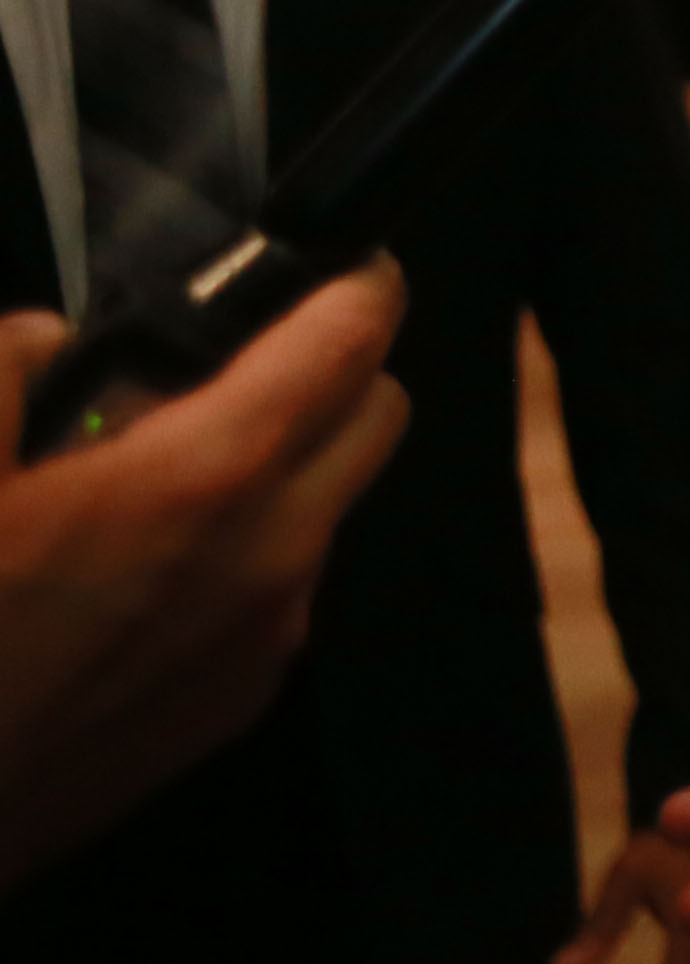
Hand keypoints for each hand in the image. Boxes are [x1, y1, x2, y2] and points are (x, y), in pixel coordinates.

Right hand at [0, 267, 411, 895]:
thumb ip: (3, 365)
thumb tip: (49, 337)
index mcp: (204, 483)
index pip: (350, 342)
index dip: (357, 279)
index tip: (339, 259)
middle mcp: (270, 559)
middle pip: (377, 417)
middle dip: (334, 365)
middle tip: (227, 357)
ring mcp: (265, 641)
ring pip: (328, 507)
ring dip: (276, 465)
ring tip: (144, 466)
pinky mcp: (237, 704)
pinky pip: (279, 587)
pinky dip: (241, 547)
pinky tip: (127, 564)